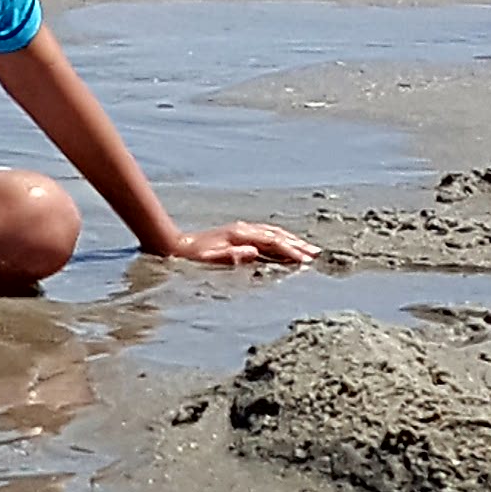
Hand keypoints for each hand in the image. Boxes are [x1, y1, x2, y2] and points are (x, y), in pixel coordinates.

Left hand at [149, 219, 318, 269]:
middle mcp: (242, 229)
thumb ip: (232, 256)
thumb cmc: (191, 257)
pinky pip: (265, 234)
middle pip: (276, 234)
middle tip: (316, 254)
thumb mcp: (210, 259)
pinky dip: (279, 239)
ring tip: (307, 249)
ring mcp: (241, 230)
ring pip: (272, 232)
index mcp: (239, 235)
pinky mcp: (237, 233)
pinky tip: (284, 245)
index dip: (290, 251)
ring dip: (291, 240)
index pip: (272, 241)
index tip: (305, 261)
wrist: (174, 244)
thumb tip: (253, 251)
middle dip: (297, 244)